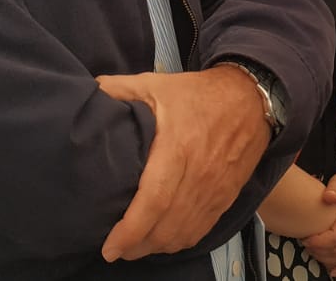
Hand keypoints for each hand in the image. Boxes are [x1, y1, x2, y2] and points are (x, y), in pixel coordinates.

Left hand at [95, 66, 271, 260]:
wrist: (251, 99)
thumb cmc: (197, 94)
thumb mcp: (155, 84)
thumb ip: (118, 90)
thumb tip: (85, 94)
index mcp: (177, 147)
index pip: (154, 199)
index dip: (130, 229)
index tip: (109, 247)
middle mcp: (198, 174)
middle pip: (166, 226)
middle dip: (138, 246)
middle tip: (116, 251)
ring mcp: (214, 189)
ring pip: (183, 233)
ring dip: (157, 247)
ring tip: (135, 248)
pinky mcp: (225, 197)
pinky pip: (201, 229)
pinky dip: (180, 241)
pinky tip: (163, 241)